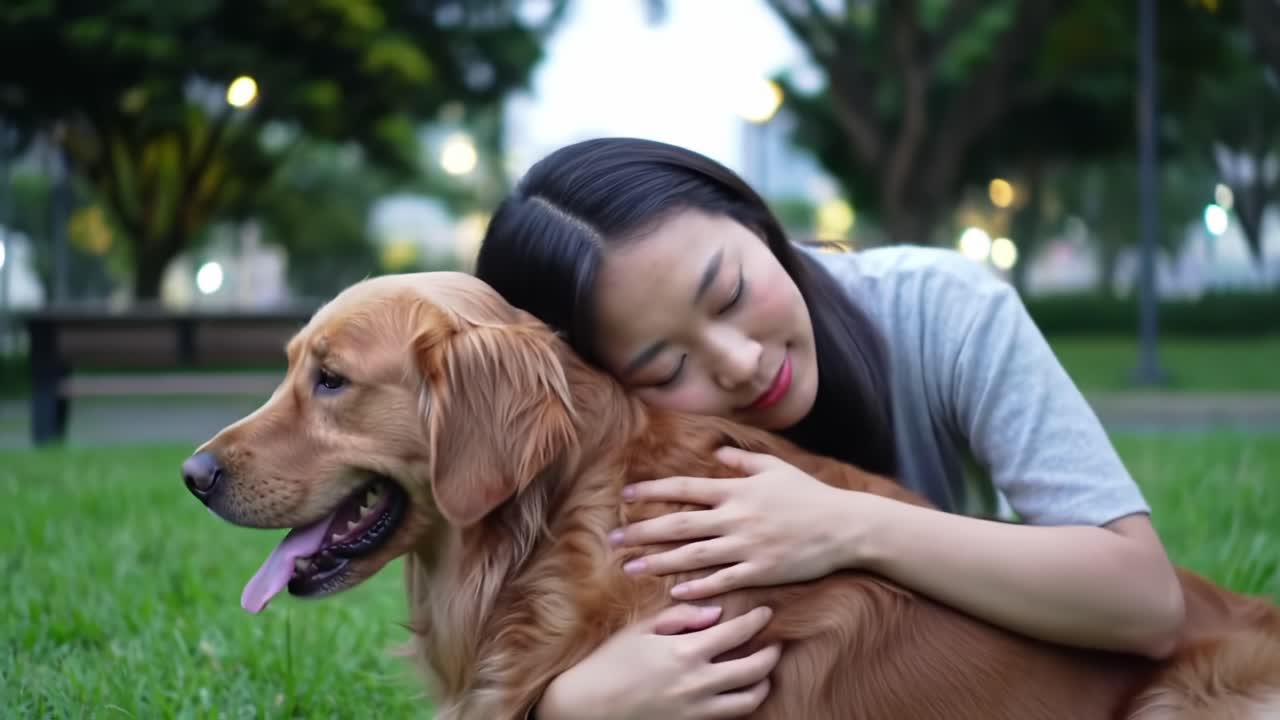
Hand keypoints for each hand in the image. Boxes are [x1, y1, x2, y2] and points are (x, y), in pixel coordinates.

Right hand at [534, 604, 780, 719]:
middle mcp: (697, 683)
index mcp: (685, 651)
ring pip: (749, 700)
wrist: (588, 706)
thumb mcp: (641, 629)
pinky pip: (729, 717)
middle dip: (771, 653)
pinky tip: (738, 691)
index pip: (736, 632)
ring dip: (762, 683)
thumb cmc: (610, 661)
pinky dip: (742, 703)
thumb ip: (682, 616)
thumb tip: (716, 612)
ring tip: (763, 671)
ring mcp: (696, 710)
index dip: (757, 620)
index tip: (765, 611)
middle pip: (754, 669)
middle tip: (775, 642)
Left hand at [612, 446, 856, 599]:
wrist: (845, 527)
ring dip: (659, 562)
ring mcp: (747, 547)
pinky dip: (698, 588)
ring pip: (693, 556)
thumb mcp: (776, 469)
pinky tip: (675, 593)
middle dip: (643, 532)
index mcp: (736, 491)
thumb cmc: (810, 495)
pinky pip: (722, 581)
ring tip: (631, 567)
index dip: (653, 491)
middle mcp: (736, 518)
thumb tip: (716, 450)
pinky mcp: (761, 571)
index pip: (685, 489)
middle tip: (613, 539)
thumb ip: (742, 461)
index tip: (626, 494)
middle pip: (679, 525)